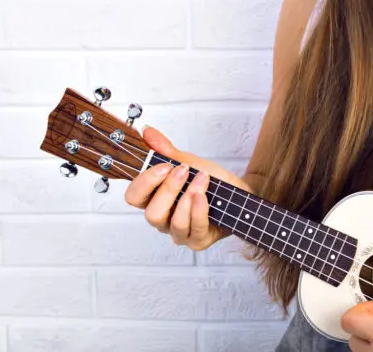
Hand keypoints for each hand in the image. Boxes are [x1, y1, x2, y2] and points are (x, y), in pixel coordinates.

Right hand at [123, 126, 243, 250]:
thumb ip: (166, 150)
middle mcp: (163, 219)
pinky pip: (195, 229)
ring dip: (188, 197)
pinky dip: (200, 210)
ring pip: (174, 223)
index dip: (145, 182)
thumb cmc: (211, 179)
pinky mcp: (198, 241)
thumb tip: (148, 132)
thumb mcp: (188, 161)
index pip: (134, 197)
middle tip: (184, 170)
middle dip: (169, 189)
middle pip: (151, 214)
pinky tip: (204, 195)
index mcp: (154, 200)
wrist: (238, 191)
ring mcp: (180, 233)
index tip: (164, 165)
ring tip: (202, 179)